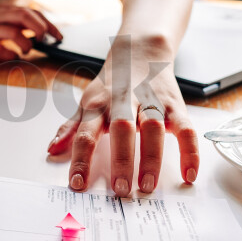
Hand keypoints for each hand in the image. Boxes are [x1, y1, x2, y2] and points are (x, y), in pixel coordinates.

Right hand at [0, 5, 63, 60]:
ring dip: (24, 42)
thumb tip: (43, 36)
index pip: (31, 12)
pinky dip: (7, 54)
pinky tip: (11, 57)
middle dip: (39, 28)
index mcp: (3, 11)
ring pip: (11, 31)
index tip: (59, 37)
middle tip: (45, 41)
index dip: (47, 23)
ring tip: (27, 51)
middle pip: (23, 16)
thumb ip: (17, 27)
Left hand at [47, 34, 199, 195]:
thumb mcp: (86, 102)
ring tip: (148, 186)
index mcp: (98, 105)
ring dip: (151, 157)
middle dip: (122, 159)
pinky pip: (186, 128)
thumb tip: (51, 150)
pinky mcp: (175, 106)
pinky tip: (189, 173)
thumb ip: (71, 128)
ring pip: (152, 128)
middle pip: (121, 129)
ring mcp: (151, 103)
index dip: (80, 159)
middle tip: (121, 188)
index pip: (85, 134)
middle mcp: (124, 102)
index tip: (78, 184)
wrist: (140, 52)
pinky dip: (190, 151)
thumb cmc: (111, 84)